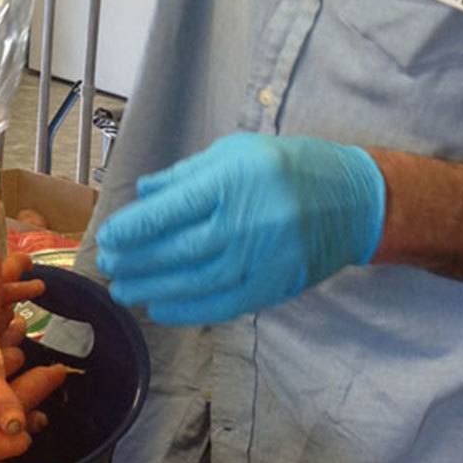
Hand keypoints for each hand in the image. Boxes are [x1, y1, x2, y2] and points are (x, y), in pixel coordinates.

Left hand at [96, 133, 385, 325]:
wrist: (355, 201)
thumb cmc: (289, 167)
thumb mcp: (236, 152)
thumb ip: (187, 175)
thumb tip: (143, 194)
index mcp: (233, 180)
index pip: (172, 210)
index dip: (134, 228)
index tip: (107, 236)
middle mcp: (246, 222)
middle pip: (179, 249)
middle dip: (137, 260)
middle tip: (108, 265)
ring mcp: (261, 259)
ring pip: (196, 281)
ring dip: (154, 288)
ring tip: (124, 290)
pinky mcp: (274, 286)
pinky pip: (223, 305)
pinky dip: (187, 310)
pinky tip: (159, 308)